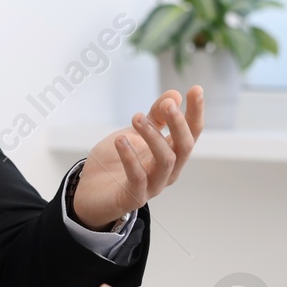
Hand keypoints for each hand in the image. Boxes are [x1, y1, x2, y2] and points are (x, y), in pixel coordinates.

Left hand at [71, 87, 202, 228]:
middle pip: (184, 147)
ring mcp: (153, 186)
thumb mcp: (135, 134)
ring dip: (153, 136)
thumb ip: (155, 117)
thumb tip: (174, 95)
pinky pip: (137, 177)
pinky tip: (120, 140)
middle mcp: (168, 171)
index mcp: (172, 154)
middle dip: (179, 124)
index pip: (191, 132)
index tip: (196, 89)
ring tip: (136, 117)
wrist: (90, 195)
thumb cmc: (116, 164)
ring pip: (165, 160)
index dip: (196, 111)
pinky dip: (130, 157)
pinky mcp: (133, 197)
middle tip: (168, 104)